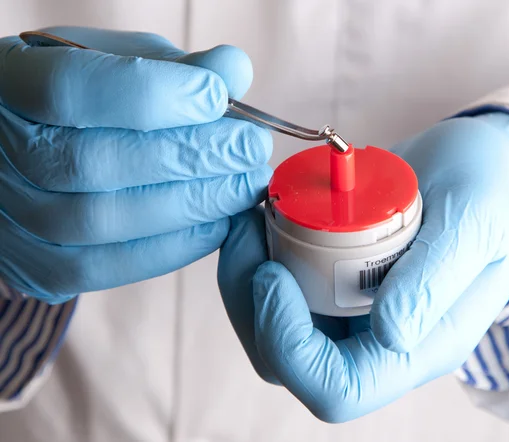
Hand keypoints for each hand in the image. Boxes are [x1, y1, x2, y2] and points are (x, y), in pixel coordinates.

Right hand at [0, 27, 271, 302]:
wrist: (35, 153)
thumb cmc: (86, 99)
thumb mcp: (119, 61)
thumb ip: (172, 67)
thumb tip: (232, 73)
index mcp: (6, 84)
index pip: (71, 90)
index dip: (153, 95)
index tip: (218, 96)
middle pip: (94, 164)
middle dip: (191, 157)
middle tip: (251, 149)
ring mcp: (11, 220)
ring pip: (102, 222)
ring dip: (192, 206)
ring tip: (243, 186)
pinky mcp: (38, 267)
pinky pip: (106, 269)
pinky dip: (173, 248)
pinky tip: (216, 223)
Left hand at [218, 112, 508, 421]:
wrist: (476, 165)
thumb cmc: (487, 191)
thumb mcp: (476, 222)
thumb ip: (437, 278)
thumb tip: (390, 334)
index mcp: (421, 345)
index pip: (339, 389)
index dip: (290, 347)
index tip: (273, 274)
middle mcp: (378, 340)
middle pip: (288, 363)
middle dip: (252, 305)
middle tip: (249, 233)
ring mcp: (352, 312)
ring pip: (272, 327)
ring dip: (245, 279)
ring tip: (251, 219)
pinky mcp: (333, 282)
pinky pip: (279, 288)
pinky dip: (257, 256)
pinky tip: (262, 215)